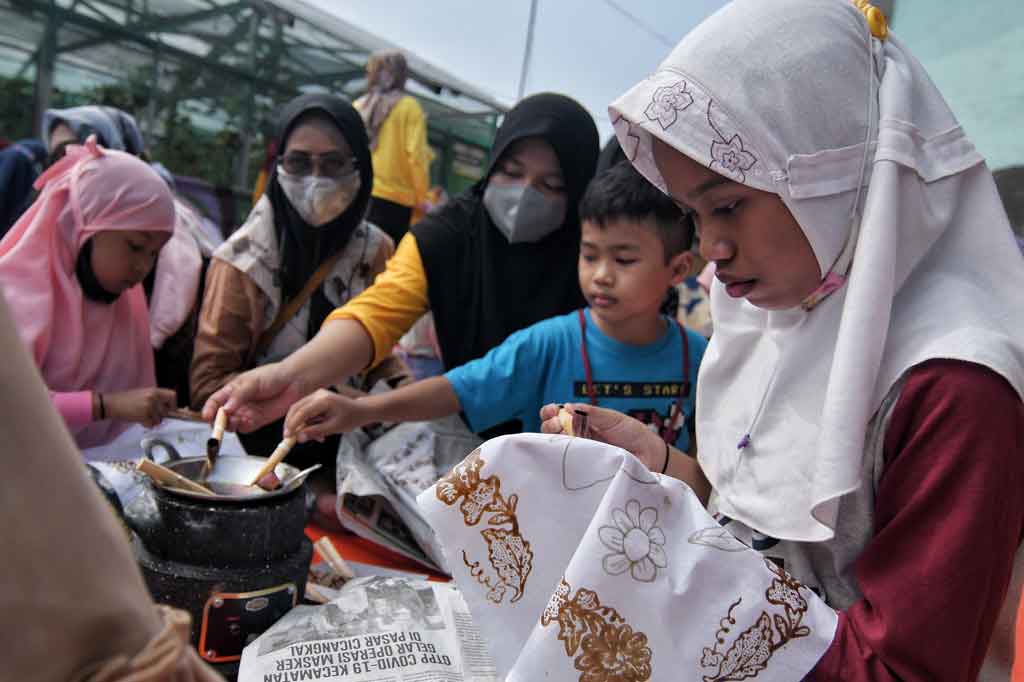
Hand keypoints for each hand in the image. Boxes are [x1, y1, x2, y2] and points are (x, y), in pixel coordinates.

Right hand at [104, 388, 176, 427]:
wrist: (111, 403)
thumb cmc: (127, 400)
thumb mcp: (144, 395)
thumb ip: (157, 400)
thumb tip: (173, 410)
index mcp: (154, 390)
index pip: (173, 396)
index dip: (173, 405)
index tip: (169, 410)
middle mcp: (153, 397)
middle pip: (167, 412)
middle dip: (160, 416)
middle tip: (149, 415)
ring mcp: (149, 406)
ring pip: (159, 420)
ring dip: (151, 421)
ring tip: (140, 415)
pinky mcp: (144, 415)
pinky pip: (151, 425)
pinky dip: (145, 424)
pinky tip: (137, 418)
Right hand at [202, 362, 304, 432]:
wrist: (293, 382)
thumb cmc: (272, 376)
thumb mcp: (252, 382)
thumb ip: (239, 396)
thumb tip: (226, 409)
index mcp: (231, 390)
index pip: (215, 401)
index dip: (209, 409)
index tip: (207, 416)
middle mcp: (236, 403)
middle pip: (220, 416)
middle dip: (218, 421)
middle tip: (221, 422)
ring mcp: (246, 413)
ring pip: (231, 424)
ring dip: (230, 425)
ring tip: (236, 420)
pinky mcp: (256, 421)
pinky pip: (244, 428)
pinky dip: (243, 427)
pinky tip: (247, 422)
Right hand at [284, 389, 368, 442]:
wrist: (361, 410)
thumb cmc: (351, 418)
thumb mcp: (334, 428)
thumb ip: (316, 432)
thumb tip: (299, 438)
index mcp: (323, 400)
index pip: (302, 412)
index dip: (292, 425)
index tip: (288, 436)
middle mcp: (318, 395)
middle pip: (296, 408)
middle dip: (292, 424)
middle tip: (290, 438)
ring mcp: (317, 395)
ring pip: (300, 410)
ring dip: (302, 425)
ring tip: (316, 438)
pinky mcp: (317, 399)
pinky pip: (306, 411)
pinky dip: (308, 423)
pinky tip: (318, 433)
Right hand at [540, 402, 666, 470]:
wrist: (650, 453)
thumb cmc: (632, 433)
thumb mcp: (611, 417)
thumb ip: (590, 412)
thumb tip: (567, 407)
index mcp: (581, 421)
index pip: (557, 415)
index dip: (550, 412)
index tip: (552, 410)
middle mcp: (577, 437)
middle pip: (551, 431)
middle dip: (548, 424)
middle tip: (557, 423)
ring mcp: (580, 453)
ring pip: (556, 447)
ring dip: (553, 439)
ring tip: (562, 435)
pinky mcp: (586, 468)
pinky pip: (569, 463)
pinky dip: (564, 457)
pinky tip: (567, 452)